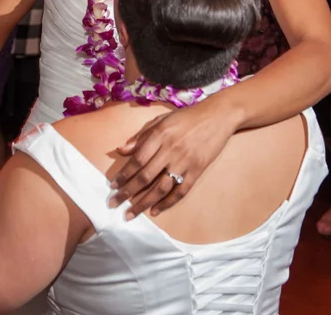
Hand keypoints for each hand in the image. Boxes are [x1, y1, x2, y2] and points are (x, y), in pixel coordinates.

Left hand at [111, 103, 234, 217]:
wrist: (217, 116)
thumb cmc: (186, 117)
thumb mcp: (161, 120)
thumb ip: (141, 136)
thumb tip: (121, 150)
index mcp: (160, 135)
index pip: (137, 159)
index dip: (124, 174)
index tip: (113, 186)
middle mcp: (171, 150)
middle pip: (145, 176)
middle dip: (127, 192)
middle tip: (114, 204)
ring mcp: (185, 162)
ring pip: (161, 187)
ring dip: (144, 202)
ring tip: (131, 213)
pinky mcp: (197, 170)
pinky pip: (180, 191)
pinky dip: (167, 203)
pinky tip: (156, 210)